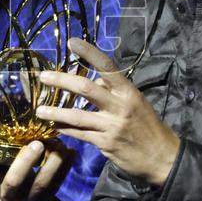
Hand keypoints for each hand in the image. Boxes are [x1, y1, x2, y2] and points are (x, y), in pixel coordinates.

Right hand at [0, 134, 73, 200]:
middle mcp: (6, 190)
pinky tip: (71, 152)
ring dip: (53, 164)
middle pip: (12, 181)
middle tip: (37, 144)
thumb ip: (4, 145)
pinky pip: (57, 187)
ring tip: (60, 147)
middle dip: (25, 162)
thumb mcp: (5, 166)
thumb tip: (10, 110)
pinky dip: (65, 167)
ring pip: (41, 185)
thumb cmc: (17, 181)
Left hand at [36, 38, 179, 185]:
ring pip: (77, 116)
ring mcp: (112, 126)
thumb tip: (88, 77)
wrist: (163, 158)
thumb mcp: (135, 102)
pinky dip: (65, 129)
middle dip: (62, 81)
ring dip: (55, 112)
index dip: (89, 52)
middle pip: (86, 89)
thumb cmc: (147, 126)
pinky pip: (80, 134)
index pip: (107, 66)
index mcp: (128, 91)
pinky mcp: (106, 144)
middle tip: (43, 76)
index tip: (72, 42)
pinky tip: (54, 127)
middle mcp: (120, 106)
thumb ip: (111, 90)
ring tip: (39, 110)